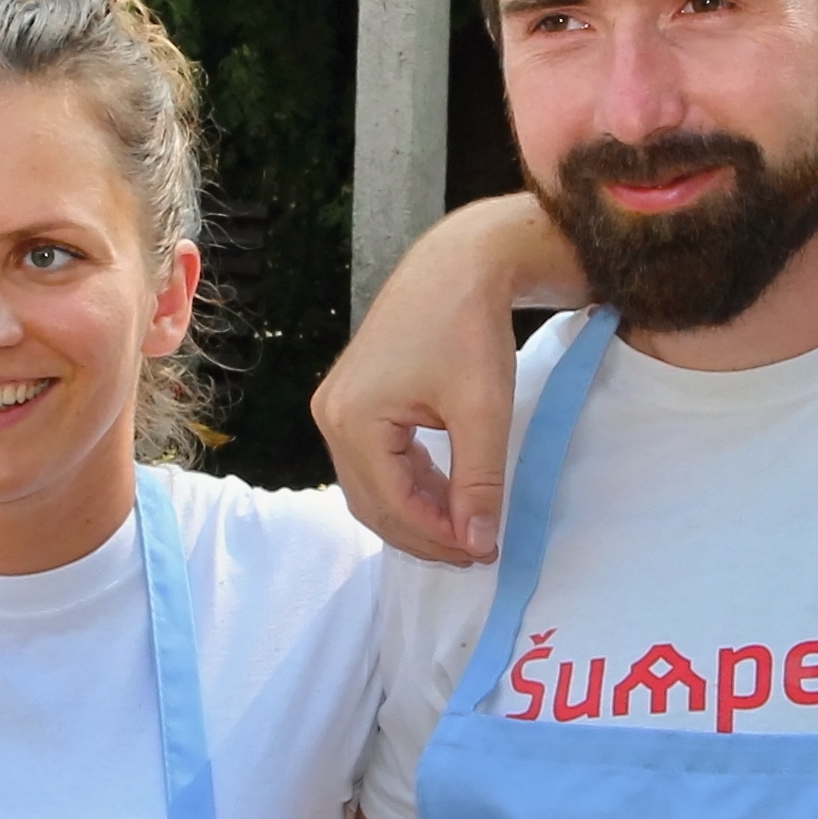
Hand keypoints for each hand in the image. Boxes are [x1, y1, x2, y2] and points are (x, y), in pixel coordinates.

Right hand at [311, 199, 576, 564]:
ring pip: (372, 489)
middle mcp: (332, 418)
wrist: (458, 267)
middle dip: (425, 534)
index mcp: (354, 420)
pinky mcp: (352, 404)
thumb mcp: (484, 411)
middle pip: (374, 504)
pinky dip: (409, 486)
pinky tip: (447, 495)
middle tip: (478, 551)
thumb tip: (479, 543)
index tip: (485, 552)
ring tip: (467, 529)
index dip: (439, 537)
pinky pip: (375, 464)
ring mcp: (336, 410)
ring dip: (417, 514)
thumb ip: (479, 482)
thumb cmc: (469, 329)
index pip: (393, 505)